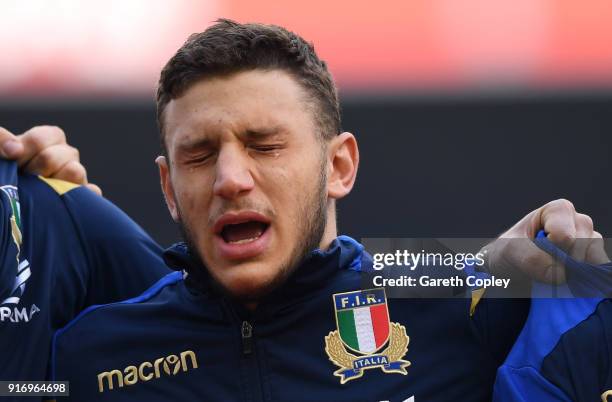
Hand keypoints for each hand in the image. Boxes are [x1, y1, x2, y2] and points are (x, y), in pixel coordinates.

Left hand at [0, 126, 100, 194]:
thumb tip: (14, 150)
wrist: (11, 198)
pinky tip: (62, 205)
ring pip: (77, 173)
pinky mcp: (83, 199)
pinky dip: (83, 197)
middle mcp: (66, 157)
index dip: (30, 146)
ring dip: (56, 182)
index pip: (49, 136)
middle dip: (39, 167)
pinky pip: (92, 194)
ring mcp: (77, 178)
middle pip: (64, 155)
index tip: (13, 158)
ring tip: (40, 192)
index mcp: (49, 140)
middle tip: (26, 178)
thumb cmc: (6, 170)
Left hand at [482, 199, 609, 283]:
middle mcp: (578, 222)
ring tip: (553, 268)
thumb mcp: (511, 250)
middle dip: (562, 261)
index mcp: (558, 210)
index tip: (536, 248)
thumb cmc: (510, 251)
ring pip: (593, 257)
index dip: (551, 249)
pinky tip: (567, 277)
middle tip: (544, 261)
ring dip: (574, 270)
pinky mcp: (592, 258)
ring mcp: (588, 240)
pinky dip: (584, 277)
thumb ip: (533, 258)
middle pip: (582, 245)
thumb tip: (562, 274)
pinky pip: (599, 268)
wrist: (511, 266)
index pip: (564, 235)